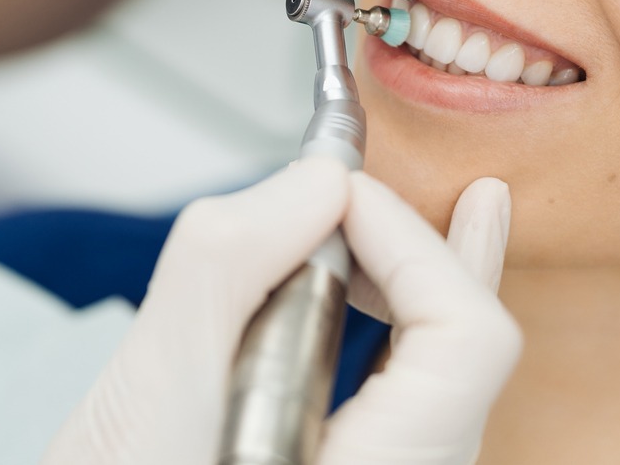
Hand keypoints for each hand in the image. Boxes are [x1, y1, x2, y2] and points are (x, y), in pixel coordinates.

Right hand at [40, 161, 518, 464]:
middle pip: (468, 344)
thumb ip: (233, 271)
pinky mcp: (354, 462)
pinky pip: (405, 381)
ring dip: (400, 271)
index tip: (329, 196)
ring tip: (357, 208)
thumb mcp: (151, 398)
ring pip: (441, 361)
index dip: (412, 242)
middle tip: (344, 193)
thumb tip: (317, 182)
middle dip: (407, 247)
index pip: (466, 338)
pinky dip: (386, 310)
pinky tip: (377, 264)